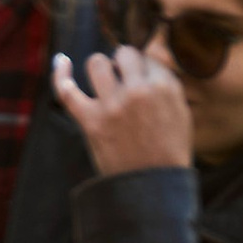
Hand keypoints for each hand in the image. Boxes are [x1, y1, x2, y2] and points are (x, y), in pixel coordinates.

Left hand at [52, 44, 193, 174]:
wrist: (153, 188)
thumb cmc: (169, 152)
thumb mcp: (181, 114)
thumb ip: (167, 84)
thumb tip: (150, 58)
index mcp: (165, 87)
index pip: (147, 57)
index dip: (141, 67)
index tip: (140, 79)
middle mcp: (139, 91)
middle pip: (123, 54)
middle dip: (123, 64)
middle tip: (124, 82)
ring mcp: (113, 105)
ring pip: (97, 63)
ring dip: (100, 69)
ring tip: (104, 83)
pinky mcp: (91, 121)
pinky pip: (67, 90)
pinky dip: (61, 74)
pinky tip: (62, 61)